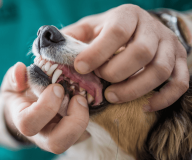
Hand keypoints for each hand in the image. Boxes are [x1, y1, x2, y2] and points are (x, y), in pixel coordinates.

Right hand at [0, 62, 89, 153]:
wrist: (28, 107)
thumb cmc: (21, 94)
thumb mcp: (13, 83)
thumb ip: (14, 76)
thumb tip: (21, 69)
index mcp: (24, 121)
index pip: (29, 124)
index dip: (45, 107)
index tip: (56, 87)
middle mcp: (42, 135)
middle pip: (57, 144)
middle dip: (71, 121)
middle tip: (78, 98)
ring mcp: (60, 137)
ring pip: (76, 141)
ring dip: (84, 119)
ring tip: (84, 98)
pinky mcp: (75, 134)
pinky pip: (87, 132)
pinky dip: (93, 117)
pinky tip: (91, 99)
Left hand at [62, 4, 188, 111]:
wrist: (138, 29)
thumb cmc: (108, 32)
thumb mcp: (88, 28)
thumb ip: (71, 37)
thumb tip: (49, 49)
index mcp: (127, 16)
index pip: (117, 31)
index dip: (98, 52)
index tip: (81, 67)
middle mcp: (151, 28)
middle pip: (141, 52)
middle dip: (117, 72)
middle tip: (101, 83)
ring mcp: (169, 45)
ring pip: (161, 70)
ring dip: (135, 88)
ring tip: (113, 97)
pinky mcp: (180, 63)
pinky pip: (180, 83)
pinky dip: (163, 98)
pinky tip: (144, 107)